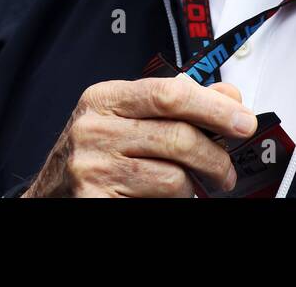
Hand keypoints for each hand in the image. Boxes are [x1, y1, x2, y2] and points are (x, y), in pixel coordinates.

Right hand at [22, 74, 256, 196]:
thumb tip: (229, 96)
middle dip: (215, 156)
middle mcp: (94, 129)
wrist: (51, 193)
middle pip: (177, 137)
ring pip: (173, 176)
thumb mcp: (129, 117)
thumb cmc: (97, 152)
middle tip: (228, 169)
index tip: (244, 121)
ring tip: (193, 186)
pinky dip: (176, 202)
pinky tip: (169, 197)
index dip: (214, 107)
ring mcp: (92, 168)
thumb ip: (177, 103)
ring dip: (194, 186)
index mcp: (105, 98)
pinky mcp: (96, 201)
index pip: (170, 93)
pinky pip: (159, 202)